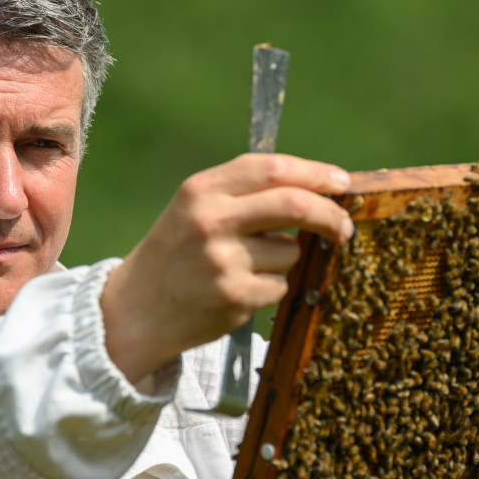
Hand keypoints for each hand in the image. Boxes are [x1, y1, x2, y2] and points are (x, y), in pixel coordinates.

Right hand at [100, 153, 353, 383]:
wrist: (135, 310)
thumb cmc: (175, 254)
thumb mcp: (195, 209)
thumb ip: (245, 193)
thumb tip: (317, 188)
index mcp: (202, 189)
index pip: (273, 168)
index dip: (315, 173)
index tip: (341, 183)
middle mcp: (211, 220)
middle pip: (295, 205)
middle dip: (330, 216)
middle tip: (343, 228)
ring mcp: (223, 260)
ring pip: (291, 251)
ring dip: (285, 261)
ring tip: (246, 268)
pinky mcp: (234, 296)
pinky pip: (281, 286)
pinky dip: (271, 289)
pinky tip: (238, 292)